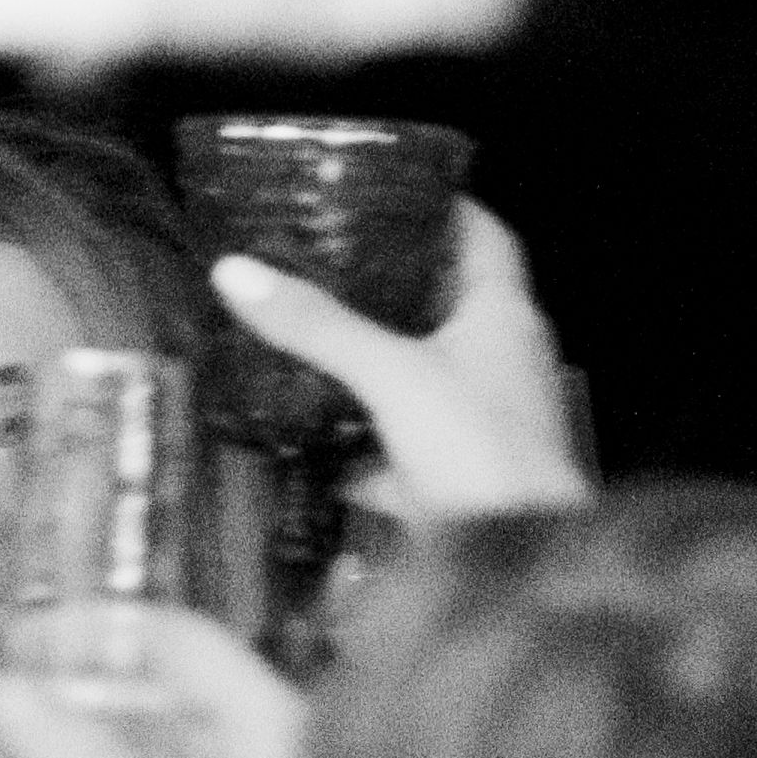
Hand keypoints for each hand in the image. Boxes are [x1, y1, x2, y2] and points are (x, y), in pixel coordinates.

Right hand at [210, 205, 584, 515]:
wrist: (522, 567)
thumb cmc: (475, 449)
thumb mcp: (389, 375)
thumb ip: (316, 327)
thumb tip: (234, 269)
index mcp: (503, 314)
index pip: (483, 235)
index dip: (440, 205)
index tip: (383, 190)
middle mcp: (502, 359)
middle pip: (444, 304)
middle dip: (385, 287)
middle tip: (319, 263)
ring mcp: (484, 422)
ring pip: (421, 377)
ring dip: (369, 366)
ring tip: (303, 340)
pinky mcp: (460, 479)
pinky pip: (403, 450)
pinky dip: (361, 448)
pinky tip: (312, 449)